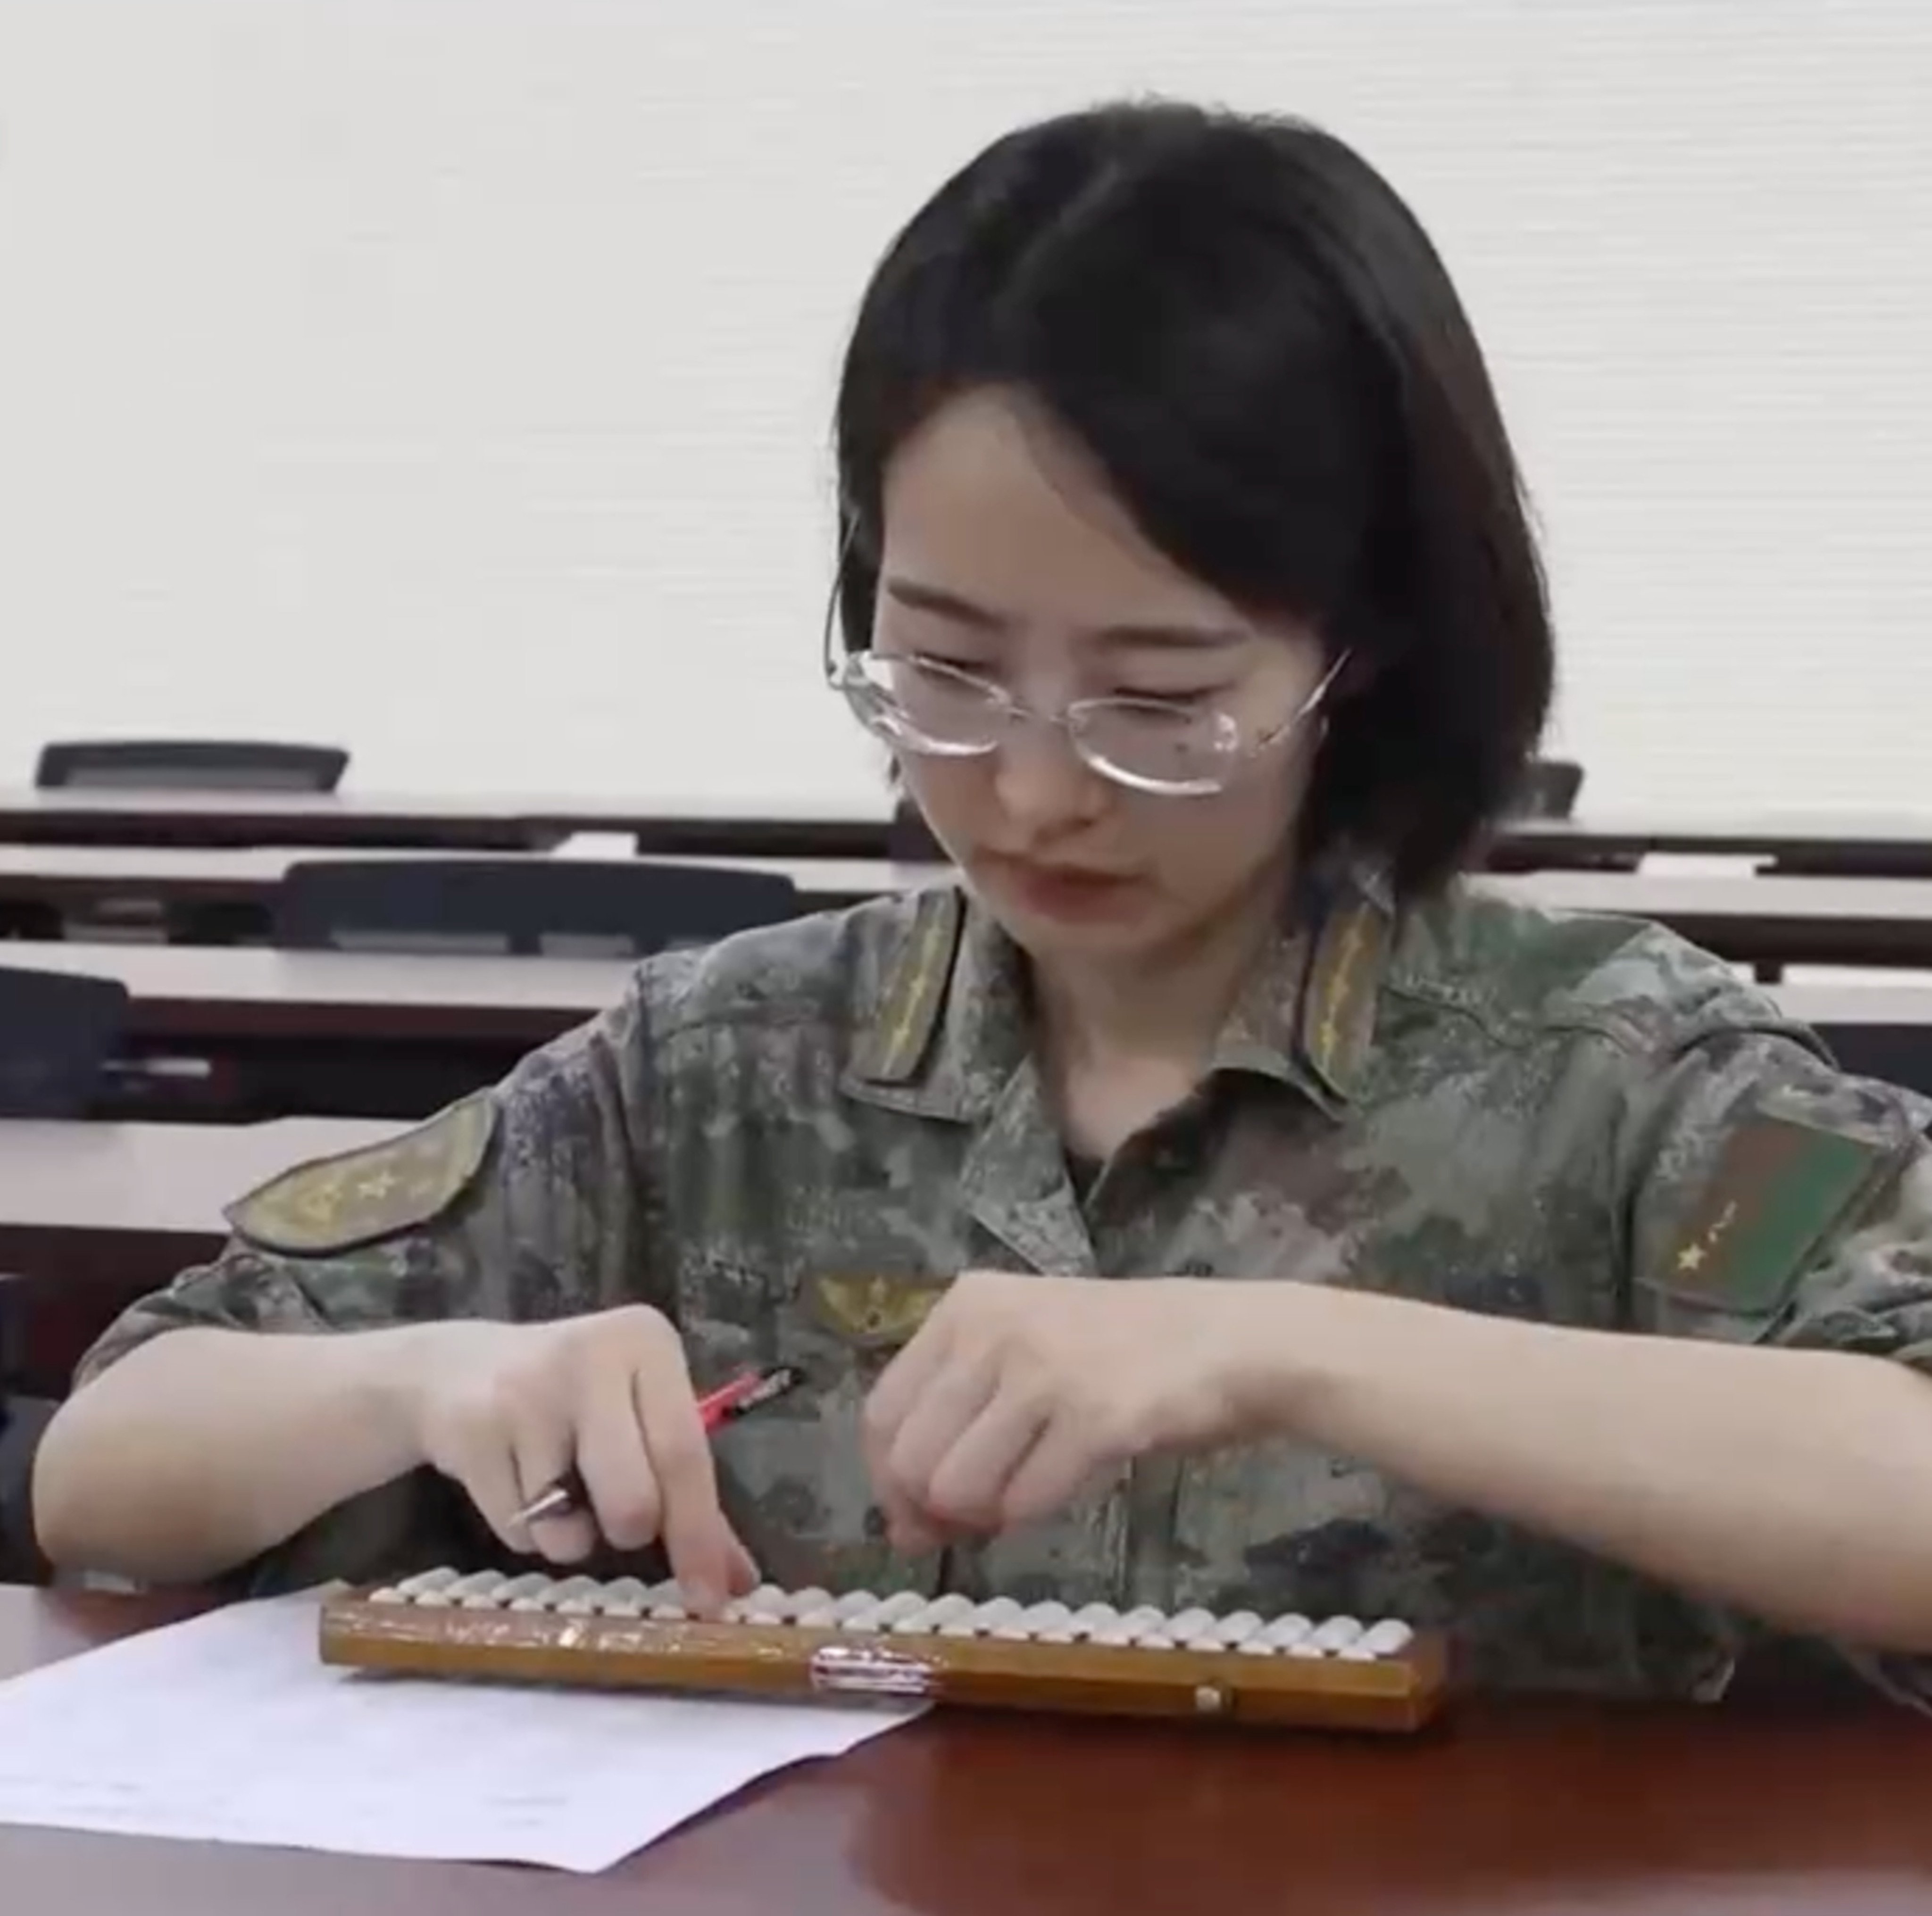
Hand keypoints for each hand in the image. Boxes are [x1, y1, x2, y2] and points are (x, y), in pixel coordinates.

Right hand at [409, 1306, 757, 1610]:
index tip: (712, 1602)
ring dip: (570, 1535)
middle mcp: (592, 1356)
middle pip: (635, 1497)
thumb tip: (737, 1581)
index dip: (700, 1537)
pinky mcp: (473, 1430)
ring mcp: (527, 1391)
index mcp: (647, 1342)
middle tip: (618, 1521)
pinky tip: (512, 1479)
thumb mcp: (637, 1418)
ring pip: (569, 1527)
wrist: (453, 1370)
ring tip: (553, 1484)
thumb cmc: (571, 1399)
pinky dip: (524, 1530)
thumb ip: (690, 1495)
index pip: (686, 1454)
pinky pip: (517, 1531)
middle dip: (631, 1533)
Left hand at [862, 1272, 1256, 1554]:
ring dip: (987, 1515)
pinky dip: (1036, 1514)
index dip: (890, 1481)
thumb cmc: (1124, 1353)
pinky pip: (1024, 1502)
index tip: (918, 1515)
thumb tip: (901, 1530)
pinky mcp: (1096, 1416)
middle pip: (911, 1459)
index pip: (881, 1412)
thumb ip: (958, 1426)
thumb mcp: (1024, 1357)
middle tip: (980, 1516)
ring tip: (1028, 1492)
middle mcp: (993, 1329)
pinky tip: (1069, 1483)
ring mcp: (1045, 1370)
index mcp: (966, 1306)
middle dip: (935, 1509)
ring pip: (956, 1488)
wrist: (1231, 1342)